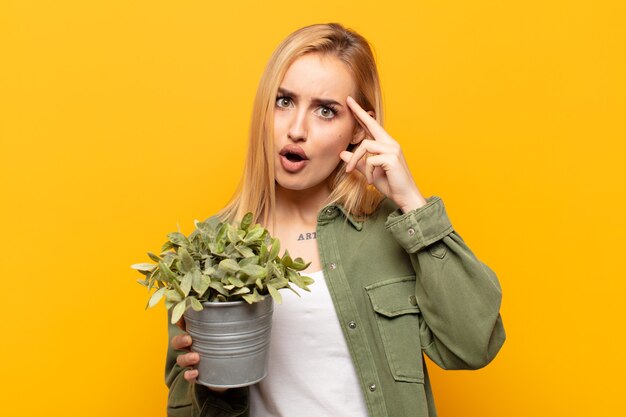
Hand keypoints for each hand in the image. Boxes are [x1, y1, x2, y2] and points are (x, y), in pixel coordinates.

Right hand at [171, 318, 227, 391]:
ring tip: (196, 357)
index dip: (179, 320)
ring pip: (181, 359)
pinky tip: (196, 372)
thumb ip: (234, 322)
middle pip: (177, 342)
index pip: (184, 325)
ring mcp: (193, 361)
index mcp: (198, 334)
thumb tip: (248, 306)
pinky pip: (188, 375)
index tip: (181, 318)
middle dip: (180, 339)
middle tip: (189, 339)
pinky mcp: (196, 375)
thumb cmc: (230, 347)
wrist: (232, 372)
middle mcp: (192, 347)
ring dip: (186, 358)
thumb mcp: (231, 333)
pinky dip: (189, 374)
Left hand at [340, 96, 427, 212]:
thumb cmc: (390, 184)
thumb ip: (358, 162)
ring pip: (365, 146)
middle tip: (347, 101)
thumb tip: (343, 153)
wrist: (405, 197)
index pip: (372, 126)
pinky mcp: (392, 158)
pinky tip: (372, 181)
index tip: (351, 102)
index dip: (361, 114)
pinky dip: (368, 172)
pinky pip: (371, 160)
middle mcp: (391, 143)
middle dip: (359, 112)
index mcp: (386, 145)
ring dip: (355, 160)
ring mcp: (393, 149)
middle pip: (371, 124)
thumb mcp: (370, 172)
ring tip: (351, 172)